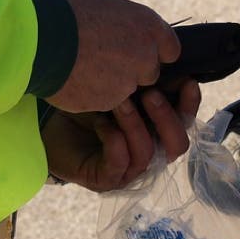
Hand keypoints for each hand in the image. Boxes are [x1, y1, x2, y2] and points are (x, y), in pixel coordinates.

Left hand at [42, 80, 201, 191]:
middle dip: (167, 118)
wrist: (49, 124)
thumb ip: (146, 80)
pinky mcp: (105, 179)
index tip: (187, 81)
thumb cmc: (86, 104)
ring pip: (146, 154)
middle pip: (177, 146)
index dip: (190, 105)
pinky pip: (119, 162)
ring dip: (135, 124)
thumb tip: (169, 59)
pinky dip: (114, 139)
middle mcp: (148, 153)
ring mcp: (127, 170)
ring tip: (118, 101)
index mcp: (156, 131)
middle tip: (149, 93)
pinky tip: (101, 122)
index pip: (185, 123)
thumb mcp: (119, 88)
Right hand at [45, 0, 180, 112]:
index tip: (136, 50)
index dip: (152, 50)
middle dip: (131, 70)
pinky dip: (92, 94)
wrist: (38, 39)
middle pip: (149, 72)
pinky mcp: (109, 102)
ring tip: (82, 68)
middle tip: (102, 60)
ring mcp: (128, 82)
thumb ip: (119, 17)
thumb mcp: (99, 1)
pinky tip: (73, 80)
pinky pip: (104, 101)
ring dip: (109, 83)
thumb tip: (116, 20)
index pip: (169, 48)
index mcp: (147, 26)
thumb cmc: (64, 11)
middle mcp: (145, 56)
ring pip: (125, 89)